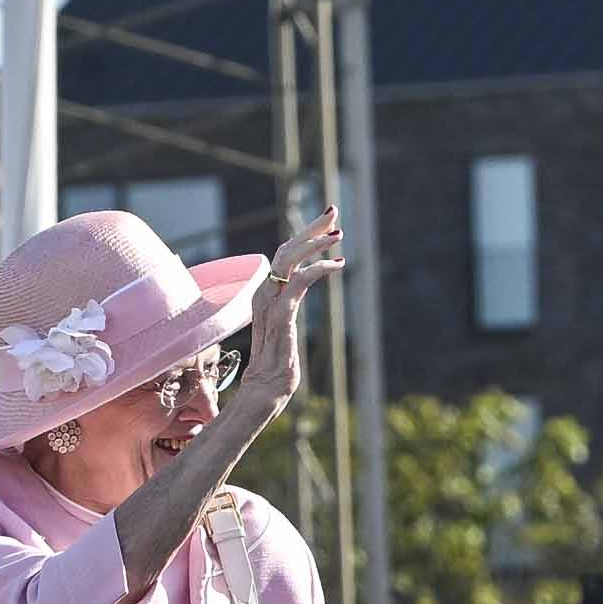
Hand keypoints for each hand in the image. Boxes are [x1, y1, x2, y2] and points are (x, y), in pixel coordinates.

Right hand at [229, 211, 342, 423]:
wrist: (266, 391)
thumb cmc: (277, 367)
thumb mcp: (284, 328)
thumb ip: (288, 307)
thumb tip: (297, 296)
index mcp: (265, 294)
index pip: (283, 255)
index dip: (303, 235)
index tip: (325, 222)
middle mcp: (264, 294)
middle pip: (285, 248)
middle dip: (310, 228)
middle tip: (332, 212)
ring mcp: (270, 304)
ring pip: (289, 259)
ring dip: (314, 243)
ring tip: (338, 235)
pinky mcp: (280, 316)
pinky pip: (300, 282)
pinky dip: (319, 269)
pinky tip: (337, 264)